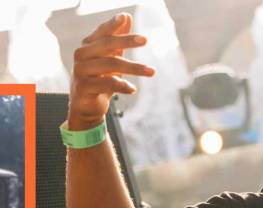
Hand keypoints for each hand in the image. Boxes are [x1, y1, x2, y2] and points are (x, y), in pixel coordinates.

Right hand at [68, 13, 154, 130]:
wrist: (86, 106)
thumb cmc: (99, 79)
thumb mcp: (110, 58)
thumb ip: (117, 40)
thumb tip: (127, 16)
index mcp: (88, 46)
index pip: (102, 33)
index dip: (112, 25)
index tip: (125, 18)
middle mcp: (82, 56)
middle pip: (107, 45)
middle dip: (127, 41)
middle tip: (145, 40)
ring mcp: (81, 71)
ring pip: (110, 65)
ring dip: (134, 67)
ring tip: (152, 71)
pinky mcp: (84, 88)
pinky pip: (106, 84)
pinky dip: (122, 85)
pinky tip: (133, 89)